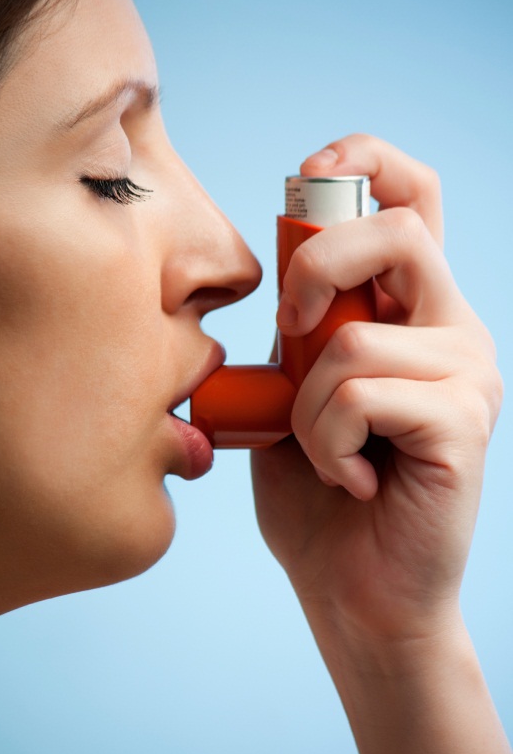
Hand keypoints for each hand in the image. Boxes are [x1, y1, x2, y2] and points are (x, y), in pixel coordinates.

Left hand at [251, 134, 501, 643]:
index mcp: (412, 313)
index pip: (413, 199)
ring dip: (307, 407)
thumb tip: (286, 284)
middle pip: (397, 230)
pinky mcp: (463, 423)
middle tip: (288, 339)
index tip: (310, 174)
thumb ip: (297, 337)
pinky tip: (351, 478)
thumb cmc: (318, 496)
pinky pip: (361, 394)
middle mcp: (453, 330)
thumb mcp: (292, 397)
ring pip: (353, 340)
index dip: (365, 162)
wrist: (353, 591)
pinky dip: (327, 441)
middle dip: (315, 271)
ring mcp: (467, 374)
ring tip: (325, 455)